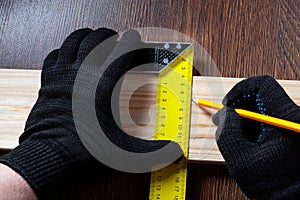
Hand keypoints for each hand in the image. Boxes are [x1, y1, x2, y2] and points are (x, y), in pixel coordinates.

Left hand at [0, 28, 181, 198]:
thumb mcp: (124, 152)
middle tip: (117, 38)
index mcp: (104, 84)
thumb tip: (176, 154)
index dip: (132, 41)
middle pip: (97, 38)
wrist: (50, 158)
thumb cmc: (84, 152)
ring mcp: (63, 75)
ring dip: (87, 35)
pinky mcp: (48, 81)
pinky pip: (55, 54)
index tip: (135, 38)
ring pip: (74, 40)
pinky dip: (64, 49)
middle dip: (110, 35)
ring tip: (94, 37)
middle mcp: (83, 73)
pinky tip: (69, 54)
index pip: (122, 50)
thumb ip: (153, 152)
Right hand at [213, 76, 299, 198]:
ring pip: (265, 107)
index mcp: (286, 120)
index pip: (262, 85)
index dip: (239, 90)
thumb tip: (225, 113)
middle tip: (227, 121)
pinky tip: (249, 140)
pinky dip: (256, 125)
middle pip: (263, 95)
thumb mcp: (240, 160)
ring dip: (246, 117)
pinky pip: (271, 118)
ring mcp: (295, 125)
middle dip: (240, 106)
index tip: (228, 104)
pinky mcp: (293, 131)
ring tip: (238, 136)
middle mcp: (295, 118)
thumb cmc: (273, 187)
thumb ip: (227, 131)